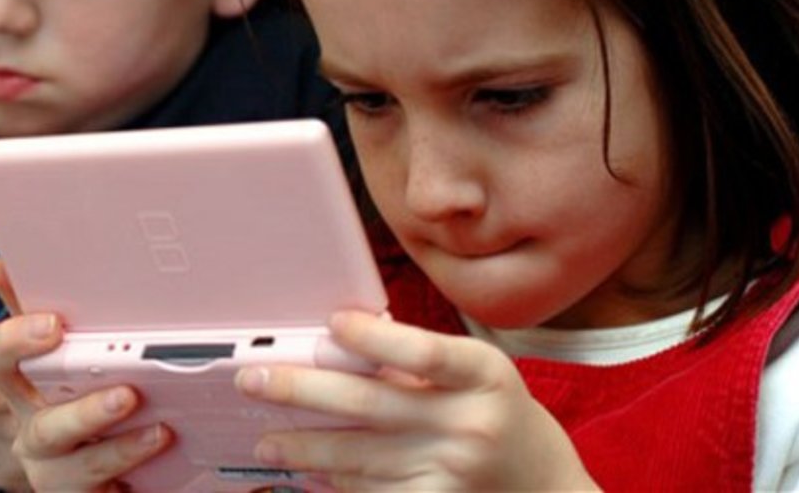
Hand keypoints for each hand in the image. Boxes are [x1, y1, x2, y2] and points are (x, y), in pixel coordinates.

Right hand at [0, 312, 171, 491]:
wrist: (92, 471)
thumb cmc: (74, 404)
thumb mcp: (57, 355)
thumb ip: (37, 314)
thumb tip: (7, 264)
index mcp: (22, 393)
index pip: (1, 362)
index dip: (18, 342)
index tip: (53, 325)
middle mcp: (35, 434)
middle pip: (45, 425)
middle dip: (85, 412)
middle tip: (125, 393)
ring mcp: (58, 473)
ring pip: (79, 466)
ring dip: (120, 449)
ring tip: (158, 429)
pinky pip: (104, 490)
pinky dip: (132, 470)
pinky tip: (159, 446)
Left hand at [235, 311, 598, 490]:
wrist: (546, 486)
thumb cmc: (498, 414)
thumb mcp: (477, 374)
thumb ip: (417, 360)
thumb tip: (334, 343)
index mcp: (484, 373)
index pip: (422, 351)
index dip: (373, 339)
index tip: (330, 323)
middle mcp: (471, 422)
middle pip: (371, 403)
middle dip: (301, 391)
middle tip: (253, 381)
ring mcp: (454, 470)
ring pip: (362, 456)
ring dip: (305, 447)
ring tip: (267, 439)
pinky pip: (375, 491)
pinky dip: (336, 481)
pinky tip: (307, 471)